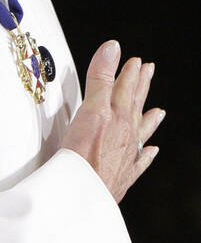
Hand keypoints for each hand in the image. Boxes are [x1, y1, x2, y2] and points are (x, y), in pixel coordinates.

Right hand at [61, 40, 164, 202]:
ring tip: (159, 111)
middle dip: (140, 87)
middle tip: (149, 72)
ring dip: (148, 118)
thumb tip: (113, 48)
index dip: (129, 72)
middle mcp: (126, 135)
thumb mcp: (90, 107)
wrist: (84, 193)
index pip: (124, 88)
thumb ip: (101, 77)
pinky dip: (147, 155)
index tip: (136, 61)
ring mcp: (126, 156)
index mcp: (117, 117)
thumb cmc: (84, 154)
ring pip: (141, 132)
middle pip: (135, 105)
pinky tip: (152, 152)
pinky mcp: (121, 176)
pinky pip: (140, 162)